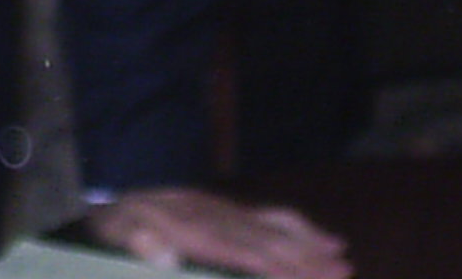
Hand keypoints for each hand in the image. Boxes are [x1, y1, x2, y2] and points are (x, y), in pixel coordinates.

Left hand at [84, 187, 350, 278]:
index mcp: (190, 229)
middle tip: (343, 276)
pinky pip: (273, 216)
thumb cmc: (119, 223)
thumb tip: (164, 254)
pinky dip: (303, 228)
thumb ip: (137, 241)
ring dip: (311, 247)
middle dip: (304, 261)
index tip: (298, 278)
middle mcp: (217, 217)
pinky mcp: (233, 210)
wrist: (119, 191)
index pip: (238, 251)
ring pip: (276, 229)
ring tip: (344, 264)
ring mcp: (229, 211)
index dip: (269, 266)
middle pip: (266, 241)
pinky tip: (331, 240)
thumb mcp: (117, 231)